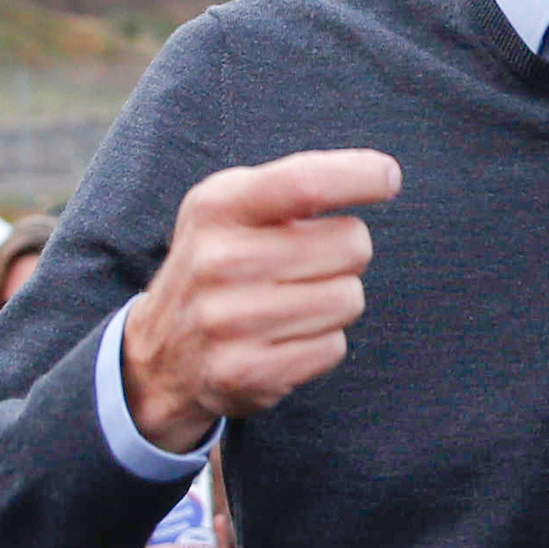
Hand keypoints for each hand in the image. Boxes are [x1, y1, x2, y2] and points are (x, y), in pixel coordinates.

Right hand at [123, 150, 403, 454]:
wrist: (161, 352)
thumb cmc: (220, 261)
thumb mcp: (232, 205)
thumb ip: (295, 184)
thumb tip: (384, 175)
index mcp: (218, 206)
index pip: (305, 183)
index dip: (359, 177)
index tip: (387, 179)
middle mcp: (220, 260)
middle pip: (351, 244)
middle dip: (345, 252)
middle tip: (306, 263)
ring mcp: (230, 320)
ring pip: (349, 298)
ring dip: (336, 300)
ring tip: (291, 302)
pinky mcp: (247, 372)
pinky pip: (334, 347)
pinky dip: (322, 342)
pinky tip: (284, 338)